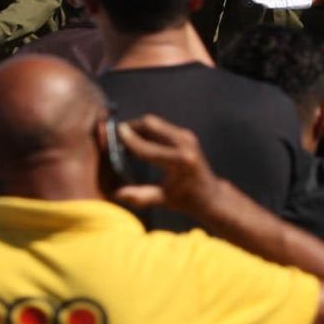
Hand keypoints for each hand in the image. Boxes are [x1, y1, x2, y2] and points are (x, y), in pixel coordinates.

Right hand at [109, 113, 230, 216]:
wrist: (210, 194)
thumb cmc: (187, 199)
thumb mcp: (164, 199)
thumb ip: (141, 196)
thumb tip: (118, 194)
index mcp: (180, 161)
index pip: (148, 148)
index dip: (130, 140)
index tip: (114, 133)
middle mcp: (185, 144)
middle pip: (151, 125)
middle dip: (132, 127)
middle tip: (116, 135)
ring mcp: (187, 137)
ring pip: (155, 123)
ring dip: (139, 127)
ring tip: (124, 138)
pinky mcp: (186, 135)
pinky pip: (161, 126)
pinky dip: (147, 130)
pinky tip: (137, 140)